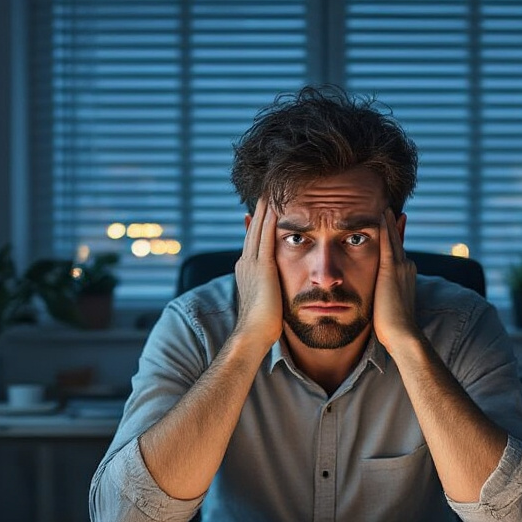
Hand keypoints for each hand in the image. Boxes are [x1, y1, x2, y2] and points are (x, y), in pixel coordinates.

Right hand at [232, 201, 283, 353]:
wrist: (254, 333)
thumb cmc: (263, 323)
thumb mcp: (265, 297)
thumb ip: (268, 284)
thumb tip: (274, 281)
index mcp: (246, 269)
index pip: (253, 238)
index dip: (257, 221)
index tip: (264, 205)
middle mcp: (245, 262)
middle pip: (253, 228)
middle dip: (260, 209)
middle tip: (266, 188)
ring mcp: (251, 263)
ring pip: (258, 228)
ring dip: (264, 209)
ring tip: (270, 189)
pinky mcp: (262, 267)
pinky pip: (267, 237)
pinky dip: (270, 221)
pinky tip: (276, 206)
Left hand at [373, 209, 418, 354]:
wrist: (402, 334)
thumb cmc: (393, 328)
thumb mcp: (389, 307)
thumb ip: (386, 297)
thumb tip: (380, 298)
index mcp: (406, 276)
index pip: (398, 253)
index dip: (396, 239)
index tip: (393, 226)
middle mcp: (407, 267)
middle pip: (398, 241)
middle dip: (394, 226)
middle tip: (390, 208)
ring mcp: (401, 266)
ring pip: (394, 238)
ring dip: (389, 221)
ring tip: (385, 206)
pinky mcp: (391, 268)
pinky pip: (387, 241)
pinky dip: (385, 226)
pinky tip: (381, 213)